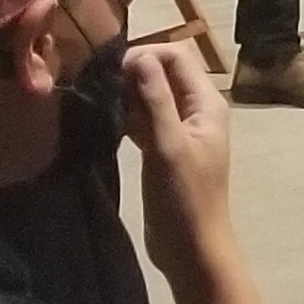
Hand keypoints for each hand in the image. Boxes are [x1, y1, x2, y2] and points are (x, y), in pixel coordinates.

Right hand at [120, 40, 241, 269]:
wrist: (192, 248)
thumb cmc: (184, 198)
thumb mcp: (168, 145)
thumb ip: (156, 100)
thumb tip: (141, 57)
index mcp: (207, 103)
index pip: (177, 57)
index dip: (145, 55)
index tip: (110, 70)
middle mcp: (197, 111)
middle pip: (164, 74)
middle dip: (133, 73)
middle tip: (97, 84)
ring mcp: (180, 131)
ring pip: (152, 98)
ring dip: (127, 95)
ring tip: (96, 100)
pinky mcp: (164, 150)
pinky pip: (145, 121)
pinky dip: (127, 117)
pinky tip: (103, 120)